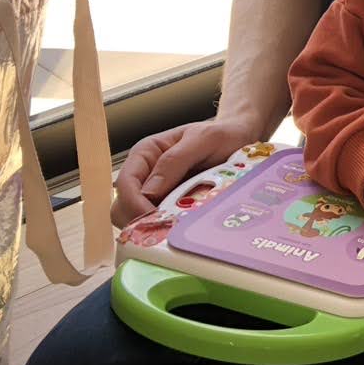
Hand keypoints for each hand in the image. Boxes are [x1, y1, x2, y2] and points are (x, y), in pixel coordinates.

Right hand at [112, 116, 257, 227]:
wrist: (240, 139)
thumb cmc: (221, 134)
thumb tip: (148, 192)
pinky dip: (167, 229)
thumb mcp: (202, 139)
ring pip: (137, 220)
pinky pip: (159, 224)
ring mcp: (157, 194)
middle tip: (166, 227)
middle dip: (140, 220)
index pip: (125, 184)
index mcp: (145, 154)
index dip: (133, 203)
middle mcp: (145, 175)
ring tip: (177, 228)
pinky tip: (184, 229)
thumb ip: (175, 160)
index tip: (153, 216)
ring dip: (154, 227)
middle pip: (123, 207)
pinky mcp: (170, 207)